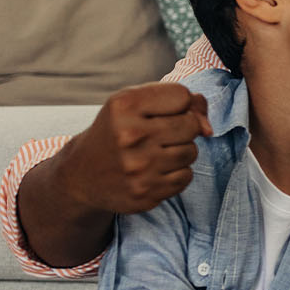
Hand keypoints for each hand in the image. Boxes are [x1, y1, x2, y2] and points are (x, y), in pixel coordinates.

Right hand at [63, 83, 211, 214]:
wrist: (81, 176)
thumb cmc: (117, 132)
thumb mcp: (136, 104)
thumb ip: (180, 101)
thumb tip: (209, 128)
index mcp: (124, 106)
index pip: (183, 95)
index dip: (178, 104)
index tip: (159, 113)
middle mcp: (129, 135)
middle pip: (192, 125)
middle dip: (182, 128)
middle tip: (157, 135)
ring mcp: (138, 167)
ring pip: (192, 152)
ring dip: (180, 151)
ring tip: (154, 153)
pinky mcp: (145, 193)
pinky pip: (186, 177)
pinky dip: (176, 173)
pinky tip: (154, 171)